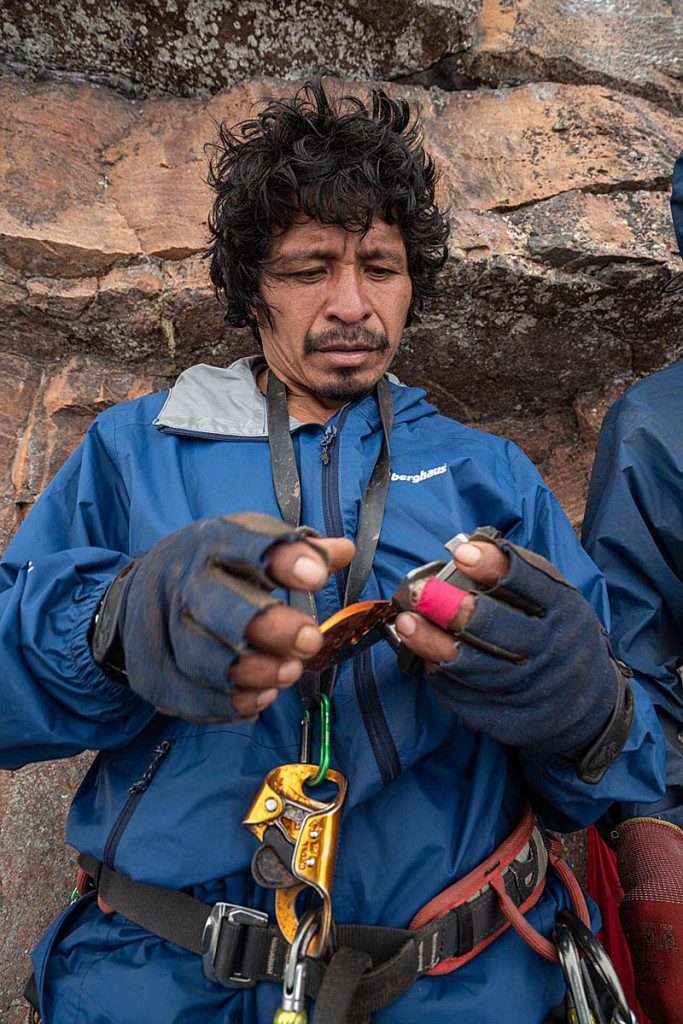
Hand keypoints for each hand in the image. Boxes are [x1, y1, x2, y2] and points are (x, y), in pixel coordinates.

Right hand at [94, 513, 353, 722]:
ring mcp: (160, 629)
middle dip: (271, 627)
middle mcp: (180, 583)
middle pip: (220, 608)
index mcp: (209, 544)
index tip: (318, 577)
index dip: (283, 560)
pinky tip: (263, 696)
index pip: (245, 545)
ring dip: (255, 670)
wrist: (137, 595)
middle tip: (311, 641)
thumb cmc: (210, 570)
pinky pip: (193, 695)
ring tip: (291, 671)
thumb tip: (344, 550)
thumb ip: (296, 551)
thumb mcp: (247, 545)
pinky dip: (232, 701)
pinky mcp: (155, 673)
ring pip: (204, 658)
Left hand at [395, 537, 623, 759]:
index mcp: (564, 611)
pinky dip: (445, 679)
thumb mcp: (555, 600)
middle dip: (454, 610)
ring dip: (435, 644)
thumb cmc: (561, 635)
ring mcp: (533, 688)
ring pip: (477, 667)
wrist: (589, 703)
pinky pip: (471, 698)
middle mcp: (552, 649)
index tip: (462, 554)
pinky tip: (426, 660)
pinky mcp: (514, 720)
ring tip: (408, 624)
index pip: (531, 584)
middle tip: (421, 593)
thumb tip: (467, 550)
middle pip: (499, 629)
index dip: (494, 567)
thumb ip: (521, 576)